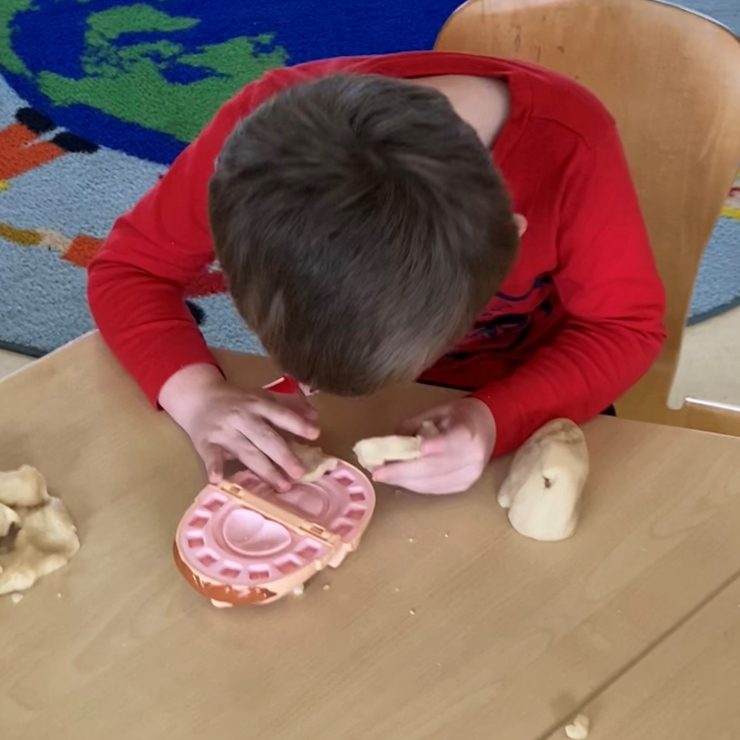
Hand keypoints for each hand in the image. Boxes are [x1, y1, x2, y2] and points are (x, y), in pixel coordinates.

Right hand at [158, 364, 318, 488]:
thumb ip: (289, 407)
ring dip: (264, 470)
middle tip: (299, 473)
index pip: (279, 414)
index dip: (297, 423)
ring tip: (282, 486)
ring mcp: (224, 431)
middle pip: (265, 437)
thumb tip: (315, 419)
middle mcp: (242, 417)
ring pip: (246, 452)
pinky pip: (211, 456)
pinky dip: (214, 467)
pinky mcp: (206, 443)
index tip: (314, 434)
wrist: (199, 397)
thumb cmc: (239, 401)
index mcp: (258, 404)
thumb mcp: (263, 398)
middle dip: (283, 455)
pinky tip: (218, 479)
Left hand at [372, 398, 495, 493]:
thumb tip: (391, 439)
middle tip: (378, 472)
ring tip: (382, 476)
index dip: (430, 448)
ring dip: (404, 481)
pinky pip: (434, 489)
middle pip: (434, 468)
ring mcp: (469, 476)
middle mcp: (472, 458)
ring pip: (432, 483)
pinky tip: (398, 480)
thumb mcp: (439, 410)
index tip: (412, 450)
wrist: (490, 428)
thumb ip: (416, 423)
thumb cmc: (462, 416)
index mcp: (469, 434)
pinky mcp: (463, 486)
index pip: (449, 443)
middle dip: (403, 472)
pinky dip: (414, 485)